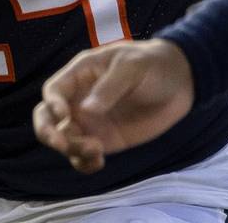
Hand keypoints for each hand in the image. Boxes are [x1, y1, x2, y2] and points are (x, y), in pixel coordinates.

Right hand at [34, 39, 194, 172]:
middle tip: (61, 144)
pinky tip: (98, 163)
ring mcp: (90, 122)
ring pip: (64, 140)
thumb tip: (86, 111)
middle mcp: (78, 100)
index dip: (52, 104)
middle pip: (47, 118)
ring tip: (98, 152)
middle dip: (47, 132)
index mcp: (79, 75)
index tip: (65, 116)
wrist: (181, 82)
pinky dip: (84, 163)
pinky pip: (84, 156)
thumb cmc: (151, 63)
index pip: (53, 91)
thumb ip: (109, 87)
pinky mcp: (105, 140)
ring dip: (71, 150)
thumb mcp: (132, 67)